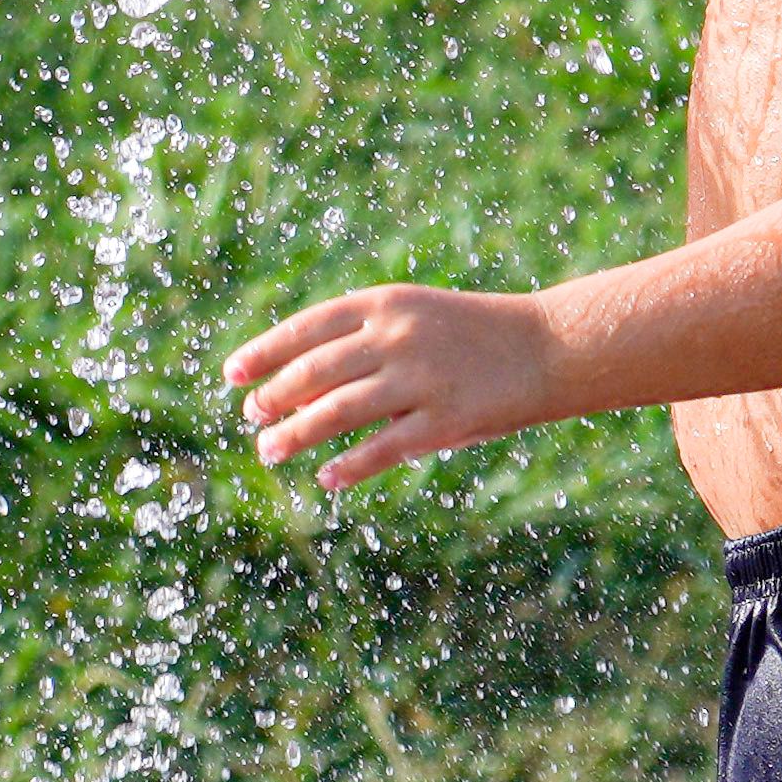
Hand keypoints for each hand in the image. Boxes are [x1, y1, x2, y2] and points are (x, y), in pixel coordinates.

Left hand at [223, 285, 563, 488]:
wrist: (548, 347)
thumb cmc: (471, 335)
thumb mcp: (415, 316)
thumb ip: (363, 342)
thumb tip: (296, 385)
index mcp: (385, 303)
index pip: (306, 328)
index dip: (264, 353)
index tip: (233, 376)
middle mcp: (397, 336)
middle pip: (313, 372)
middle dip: (274, 397)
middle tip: (252, 418)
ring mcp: (421, 379)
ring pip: (337, 411)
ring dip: (295, 434)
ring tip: (269, 451)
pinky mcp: (445, 420)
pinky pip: (382, 449)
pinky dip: (347, 466)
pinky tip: (326, 478)